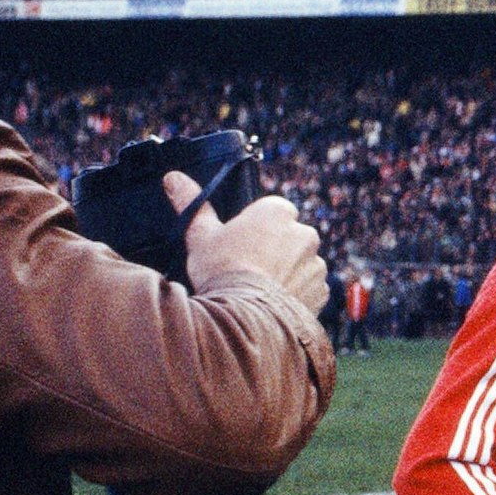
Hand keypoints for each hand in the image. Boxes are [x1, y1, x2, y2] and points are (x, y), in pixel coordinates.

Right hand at [164, 170, 327, 314]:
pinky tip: (274, 303)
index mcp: (278, 211)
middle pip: (289, 238)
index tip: (240, 245)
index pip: (273, 212)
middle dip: (274, 250)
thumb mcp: (200, 235)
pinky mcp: (322, 291)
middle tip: (248, 269)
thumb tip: (173, 177)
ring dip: (287, 273)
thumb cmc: (220, 270)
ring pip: (301, 264)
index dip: (256, 228)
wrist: (245, 317)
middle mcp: (305, 233)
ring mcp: (316, 263)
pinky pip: (311, 289)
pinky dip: (296, 294)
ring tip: (260, 290)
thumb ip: (192, 205)